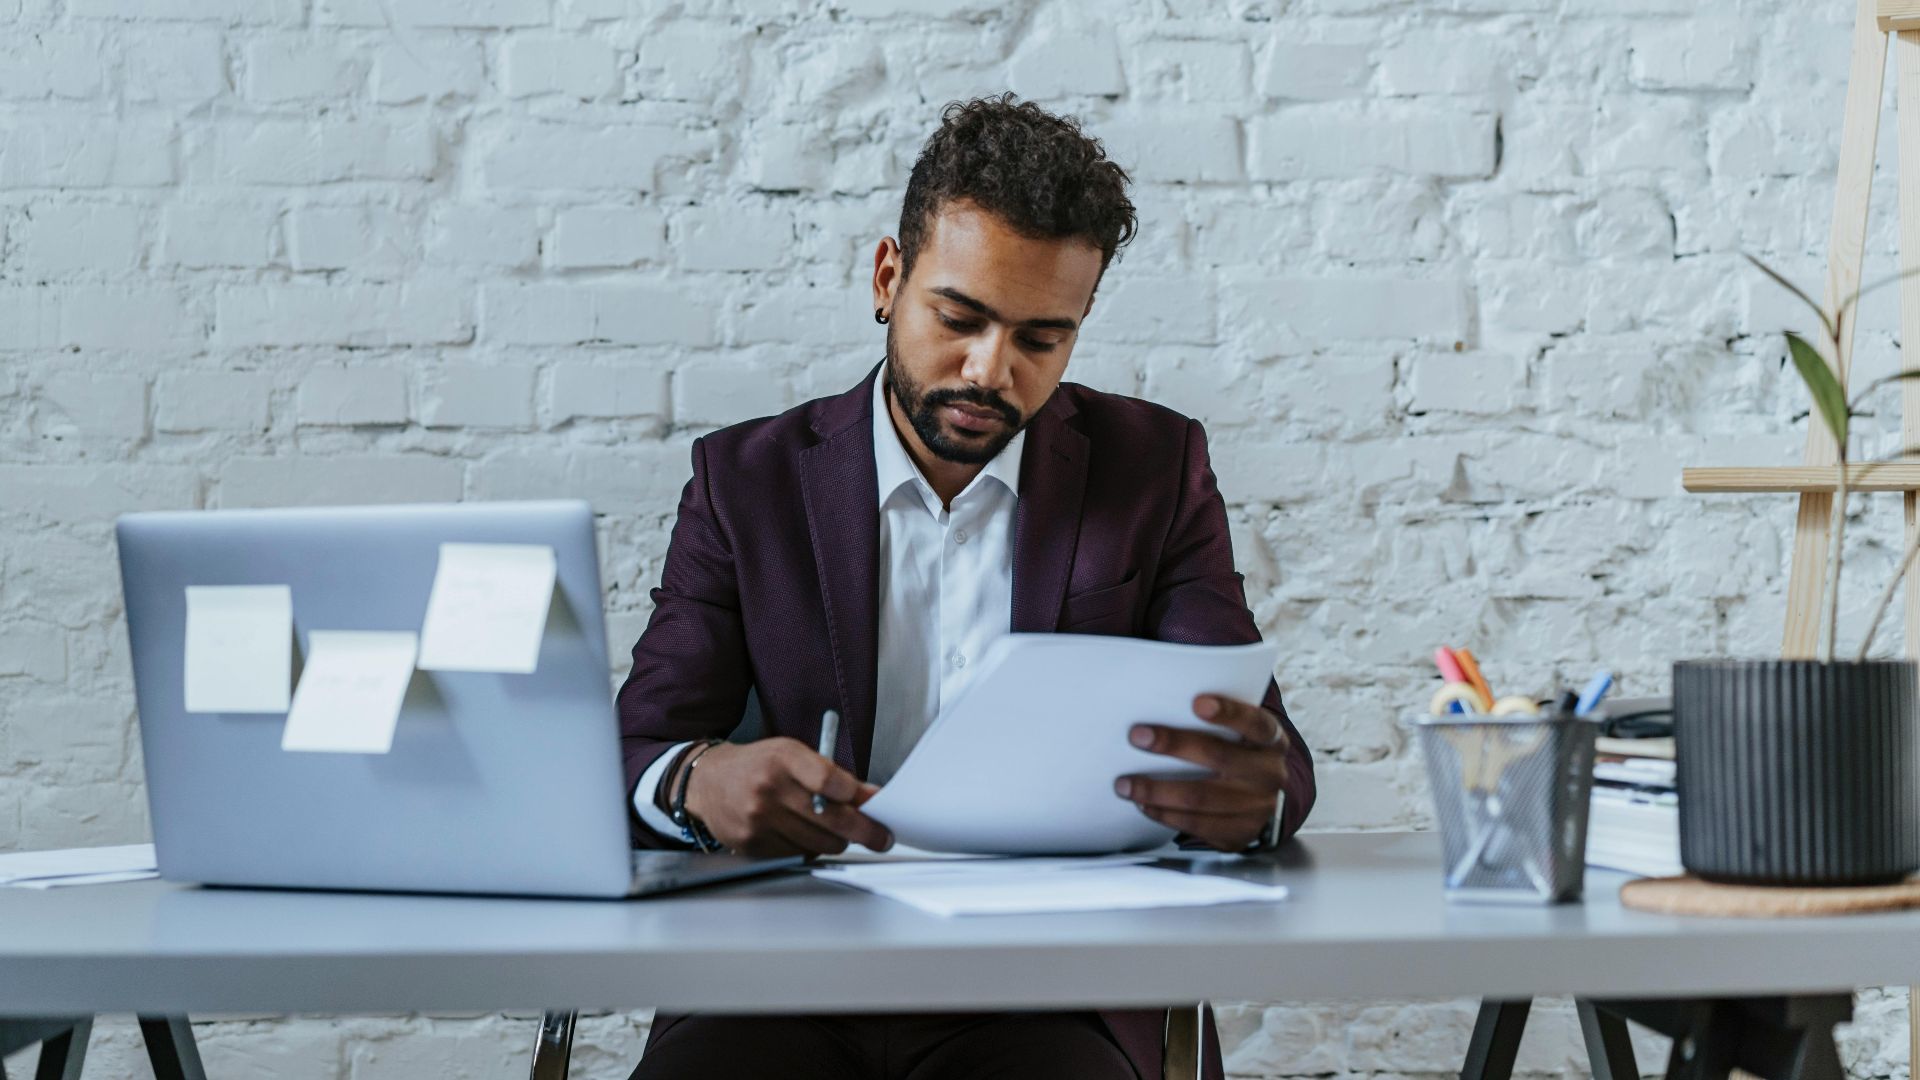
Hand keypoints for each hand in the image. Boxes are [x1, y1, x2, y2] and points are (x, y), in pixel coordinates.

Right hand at [682, 737, 892, 856]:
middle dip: (865, 831)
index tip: (877, 804)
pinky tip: (804, 834)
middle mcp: (767, 788)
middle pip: (830, 819)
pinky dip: (810, 849)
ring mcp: (758, 819)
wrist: (709, 783)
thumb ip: (832, 775)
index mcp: (782, 758)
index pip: (828, 780)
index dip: (857, 796)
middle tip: (882, 836)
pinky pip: (799, 855)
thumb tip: (871, 798)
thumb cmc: (760, 767)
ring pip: (819, 843)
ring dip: (836, 841)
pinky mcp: (752, 844)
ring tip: (833, 830)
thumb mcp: (793, 755)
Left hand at [1114, 694, 1290, 851]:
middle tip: (1137, 736)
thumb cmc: (1239, 755)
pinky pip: (1195, 824)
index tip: (1196, 703)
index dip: (1228, 713)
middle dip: (1174, 744)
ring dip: (1156, 789)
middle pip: (1219, 756)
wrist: (1261, 801)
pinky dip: (1164, 813)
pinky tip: (1144, 804)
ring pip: (1200, 796)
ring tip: (1125, 784)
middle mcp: (1269, 774)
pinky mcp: (1239, 834)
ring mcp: (1256, 807)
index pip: (1255, 723)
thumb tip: (1161, 700)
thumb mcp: (1242, 736)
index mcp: (1271, 741)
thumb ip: (1217, 720)